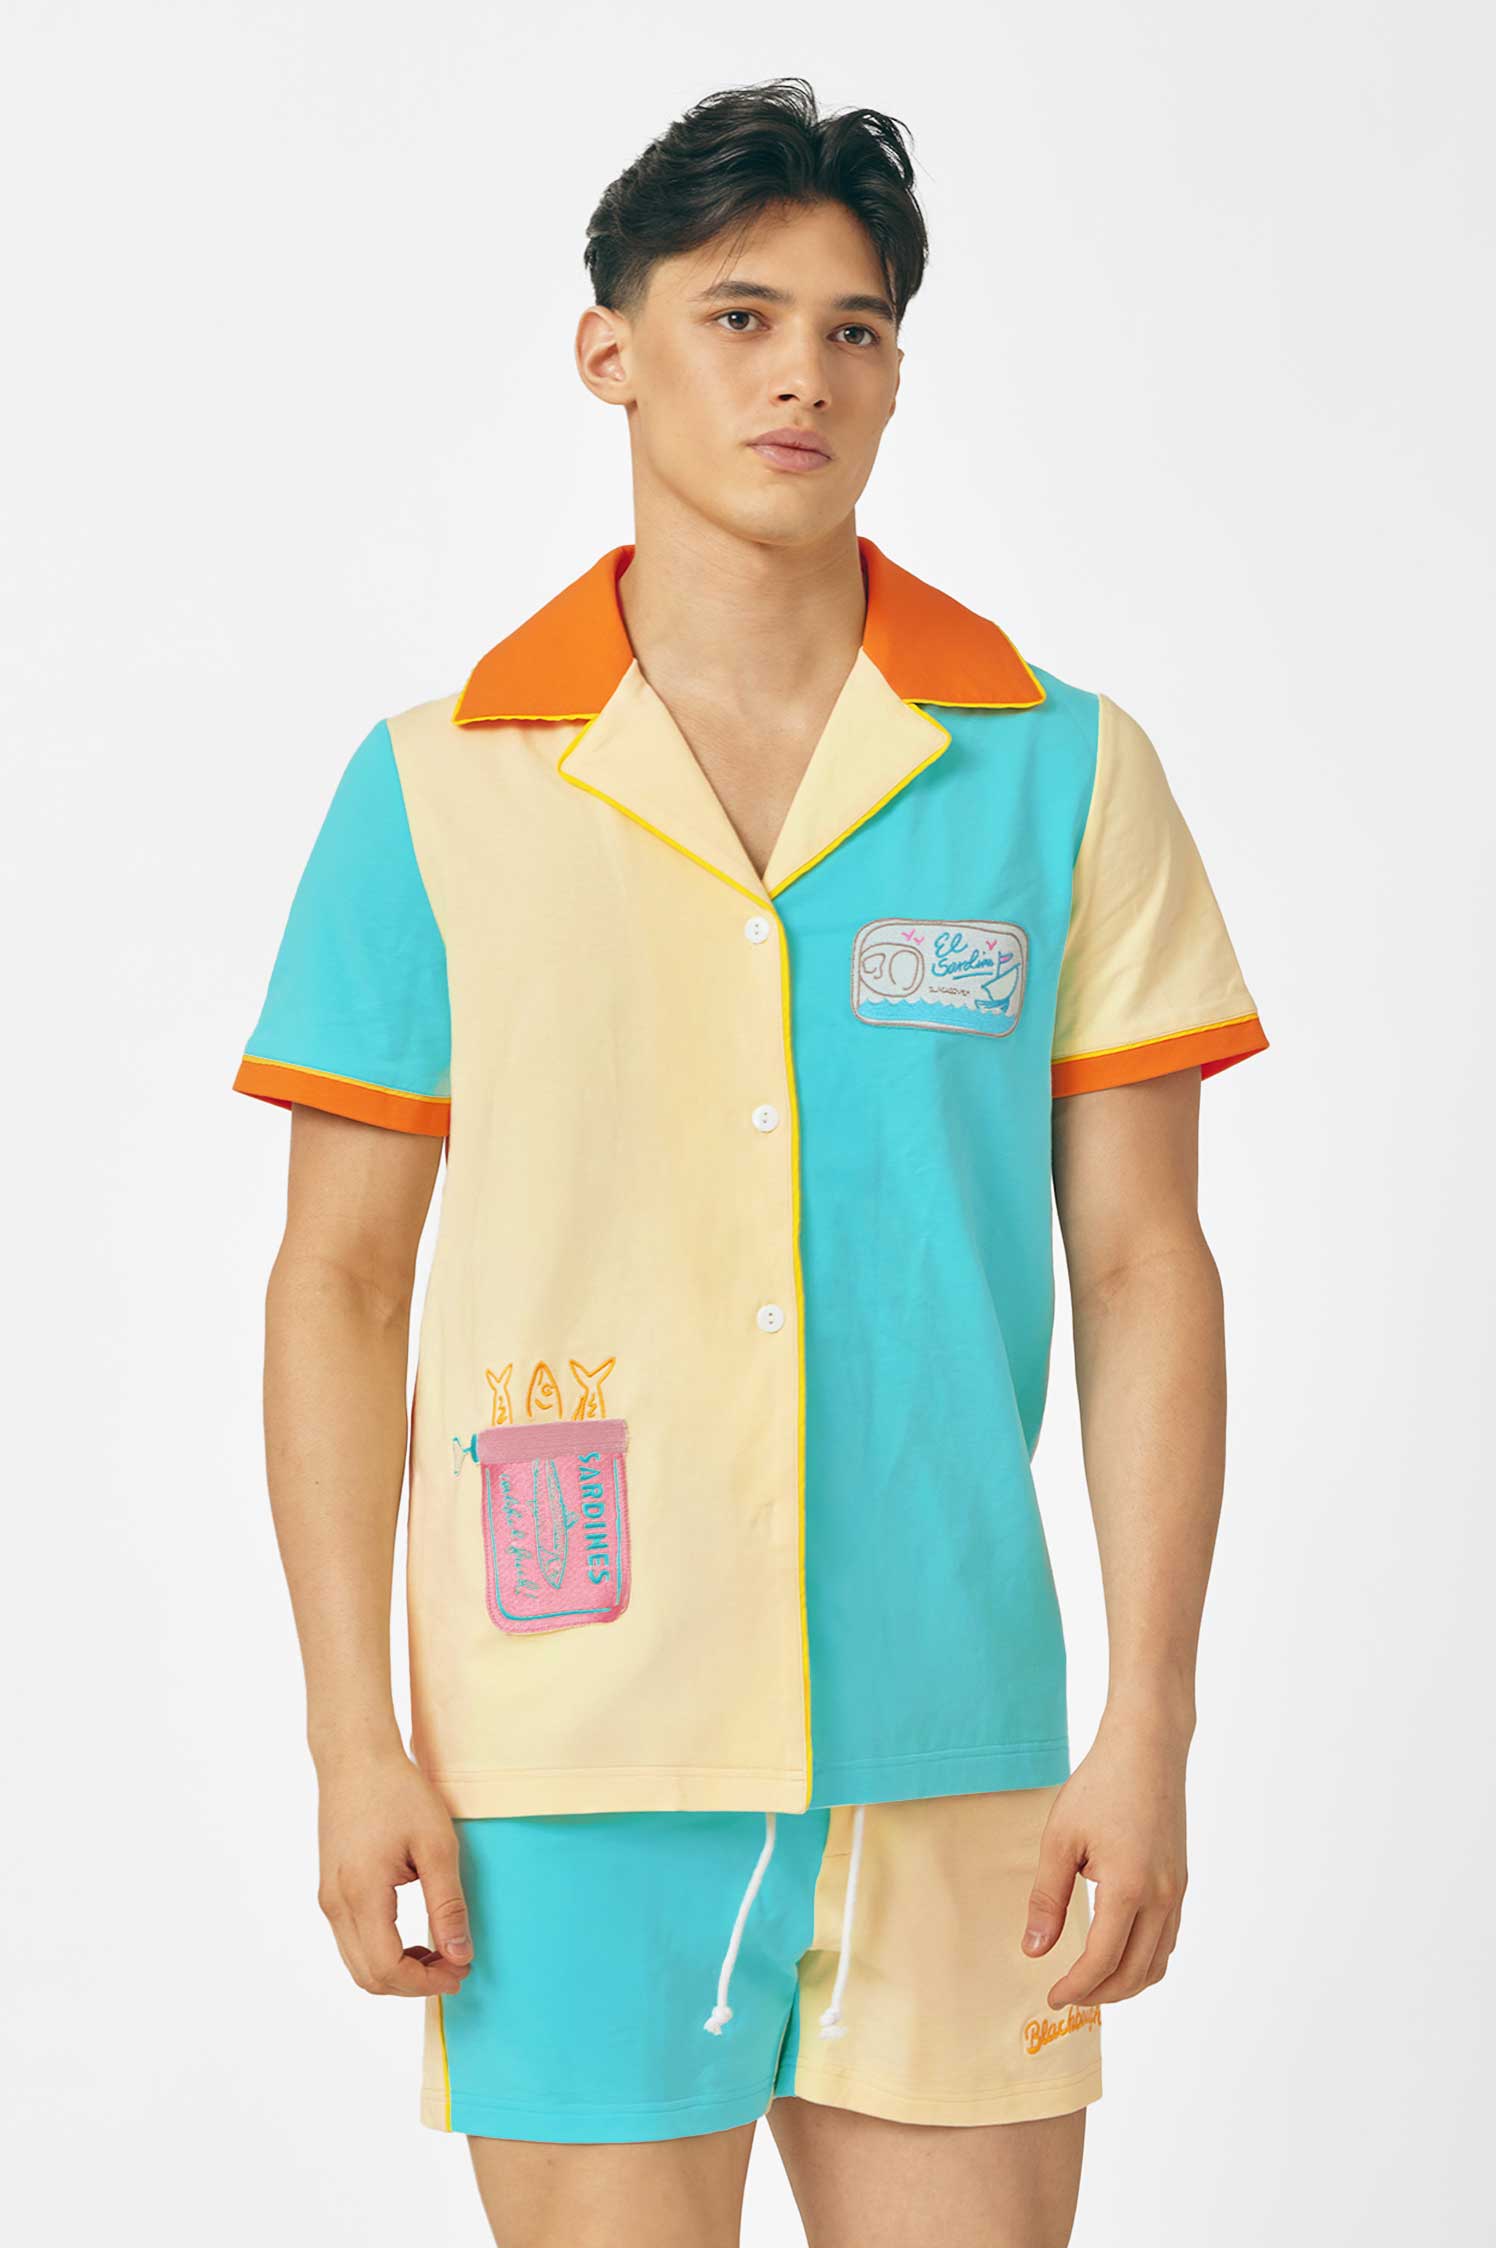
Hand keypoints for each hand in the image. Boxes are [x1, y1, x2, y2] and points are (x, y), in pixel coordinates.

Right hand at [315, 1745, 473, 1997]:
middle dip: (413, 1984)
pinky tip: (413, 1938)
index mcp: (361, 1894)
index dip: (426, 1983)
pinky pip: (352, 1942)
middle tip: (455, 1967)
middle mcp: (335, 1904)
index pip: (387, 1968)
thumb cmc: (398, 1792)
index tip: (461, 1972)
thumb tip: (460, 1955)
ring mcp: (328, 1898)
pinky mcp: (330, 1890)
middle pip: (368, 1976)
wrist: (355, 1757)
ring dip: (398, 1971)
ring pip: (357, 1964)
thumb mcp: (436, 1844)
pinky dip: (382, 1953)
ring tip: (439, 1954)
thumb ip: (448, 1904)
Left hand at [1020, 1708, 1189, 2008]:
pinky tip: (1118, 1953)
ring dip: (1125, 1983)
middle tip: (1066, 1996)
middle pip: (1134, 1973)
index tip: (1051, 1996)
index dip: (1075, 1987)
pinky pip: (1167, 1940)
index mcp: (1129, 1888)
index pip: (1102, 1961)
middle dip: (1099, 1995)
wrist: (1148, 1748)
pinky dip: (1145, 1961)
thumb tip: (1034, 1950)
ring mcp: (1176, 1891)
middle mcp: (1161, 1897)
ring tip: (1090, 1984)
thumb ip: (1047, 1898)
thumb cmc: (1100, 1786)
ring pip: (1158, 1962)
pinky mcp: (1180, 1882)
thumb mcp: (1060, 1839)